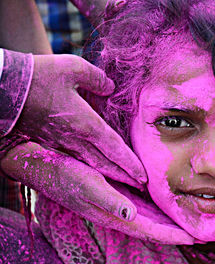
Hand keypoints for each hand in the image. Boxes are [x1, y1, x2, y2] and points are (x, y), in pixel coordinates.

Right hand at [0, 142, 194, 244]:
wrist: (48, 167)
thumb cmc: (67, 176)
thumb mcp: (88, 186)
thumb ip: (110, 201)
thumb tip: (131, 214)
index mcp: (115, 214)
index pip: (150, 230)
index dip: (172, 235)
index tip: (194, 237)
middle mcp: (120, 212)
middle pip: (154, 227)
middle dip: (175, 231)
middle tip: (199, 231)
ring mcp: (119, 204)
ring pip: (150, 217)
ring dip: (168, 221)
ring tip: (188, 220)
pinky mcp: (118, 193)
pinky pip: (142, 205)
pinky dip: (157, 208)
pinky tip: (166, 204)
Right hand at [16, 54, 145, 187]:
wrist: (3, 90)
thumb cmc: (38, 76)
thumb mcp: (73, 67)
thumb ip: (98, 79)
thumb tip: (110, 88)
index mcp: (85, 123)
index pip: (114, 148)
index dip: (130, 164)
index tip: (143, 177)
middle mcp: (75, 138)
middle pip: (105, 162)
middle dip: (124, 176)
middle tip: (140, 187)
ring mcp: (62, 142)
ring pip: (91, 163)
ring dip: (110, 174)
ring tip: (124, 181)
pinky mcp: (51, 140)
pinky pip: (77, 157)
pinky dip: (91, 165)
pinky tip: (97, 166)